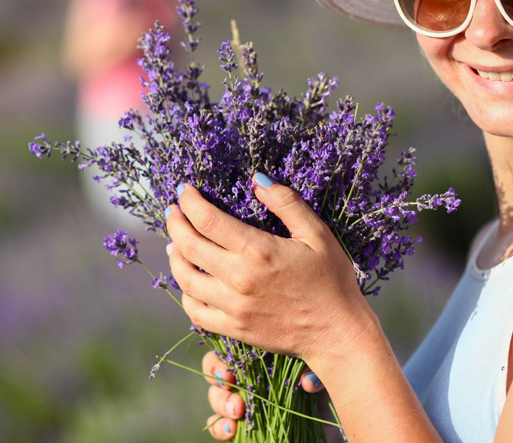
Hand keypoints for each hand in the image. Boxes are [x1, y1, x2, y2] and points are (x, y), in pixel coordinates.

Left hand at [165, 174, 377, 366]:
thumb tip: (257, 179)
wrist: (338, 334)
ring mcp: (233, 307)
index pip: (207, 220)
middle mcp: (239, 279)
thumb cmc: (333, 280)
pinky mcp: (234, 329)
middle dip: (175, 222)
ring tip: (176, 243)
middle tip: (173, 210)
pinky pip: (195, 311)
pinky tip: (190, 280)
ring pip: (186, 279)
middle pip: (189, 246)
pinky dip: (186, 293)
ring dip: (175, 257)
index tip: (184, 190)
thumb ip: (286, 203)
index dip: (189, 202)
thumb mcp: (318, 234)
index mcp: (258, 251)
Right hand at [201, 351, 323, 440]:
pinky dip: (219, 426)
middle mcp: (250, 373)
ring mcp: (244, 398)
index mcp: (263, 352)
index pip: (232, 345)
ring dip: (220, 402)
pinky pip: (219, 424)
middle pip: (218, 368)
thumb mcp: (324, 372)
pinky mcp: (245, 423)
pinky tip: (231, 429)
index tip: (230, 370)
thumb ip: (315, 370)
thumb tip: (307, 383)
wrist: (336, 413)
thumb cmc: (329, 385)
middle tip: (231, 386)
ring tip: (237, 411)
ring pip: (215, 395)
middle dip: (217, 377)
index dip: (223, 355)